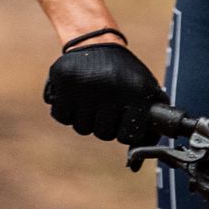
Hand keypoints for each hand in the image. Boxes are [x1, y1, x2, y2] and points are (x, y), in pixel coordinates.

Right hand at [43, 42, 165, 144]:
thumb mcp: (143, 93)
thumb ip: (147, 129)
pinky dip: (67, 110)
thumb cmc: (124, 74)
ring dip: (85, 117)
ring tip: (91, 97)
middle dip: (103, 123)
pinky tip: (75, 96)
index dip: (123, 129)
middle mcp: (111, 88)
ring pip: (81, 127)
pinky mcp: (63, 80)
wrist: (96, 42)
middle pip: (102, 133)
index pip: (127, 135)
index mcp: (136, 91)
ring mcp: (85, 84)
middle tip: (105, 104)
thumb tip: (133, 166)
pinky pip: (61, 116)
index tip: (122, 117)